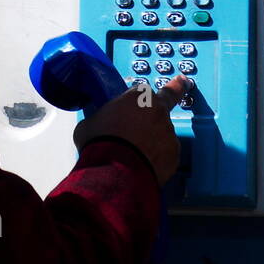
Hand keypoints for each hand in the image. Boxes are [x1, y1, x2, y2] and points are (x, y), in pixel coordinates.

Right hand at [73, 75, 187, 186]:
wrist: (113, 172)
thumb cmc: (100, 143)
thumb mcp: (90, 123)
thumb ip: (101, 118)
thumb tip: (99, 125)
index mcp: (138, 96)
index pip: (142, 91)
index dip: (136, 101)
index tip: (132, 108)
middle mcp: (158, 111)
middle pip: (163, 104)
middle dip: (163, 104)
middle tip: (173, 93)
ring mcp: (169, 133)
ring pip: (163, 134)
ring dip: (153, 140)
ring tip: (135, 154)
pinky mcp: (174, 156)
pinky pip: (166, 155)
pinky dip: (157, 159)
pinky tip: (143, 166)